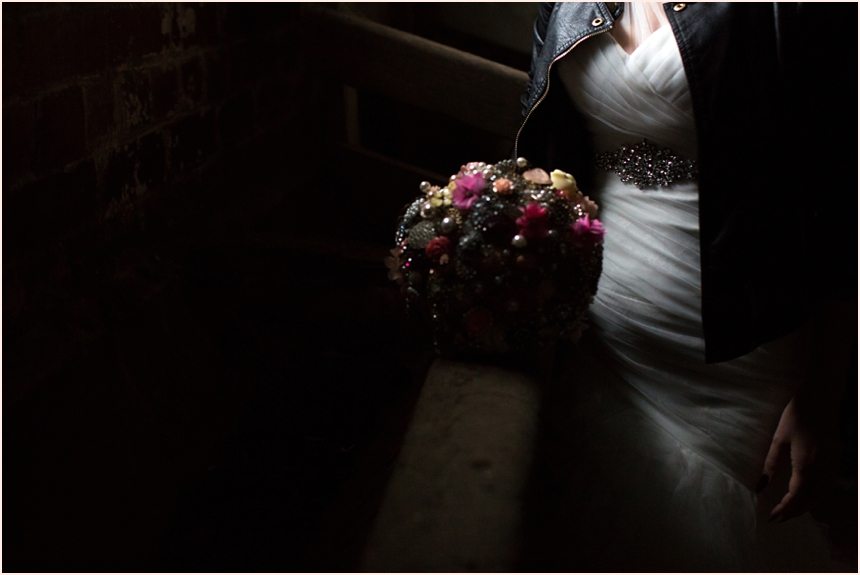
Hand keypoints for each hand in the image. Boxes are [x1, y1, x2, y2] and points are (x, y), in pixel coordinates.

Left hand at [759, 396, 832, 522]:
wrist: (822, 398)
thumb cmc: (797, 416)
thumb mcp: (779, 439)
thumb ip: (771, 464)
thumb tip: (760, 486)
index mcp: (806, 465)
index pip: (796, 497)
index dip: (784, 510)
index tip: (771, 517)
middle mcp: (822, 470)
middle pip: (811, 501)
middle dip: (794, 512)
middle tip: (777, 518)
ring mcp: (832, 466)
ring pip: (821, 496)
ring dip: (805, 507)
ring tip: (788, 511)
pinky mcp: (836, 461)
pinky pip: (827, 487)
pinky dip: (816, 497)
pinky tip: (806, 497)